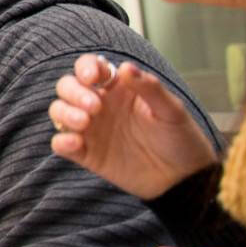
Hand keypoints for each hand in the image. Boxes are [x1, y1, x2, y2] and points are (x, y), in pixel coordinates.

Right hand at [48, 54, 217, 199]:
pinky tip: (75, 144)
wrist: (185, 179)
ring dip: (64, 113)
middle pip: (68, 87)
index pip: (91, 68)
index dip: (86, 67)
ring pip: (59, 112)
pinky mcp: (88, 155)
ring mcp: (92, 130)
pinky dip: (61, 142)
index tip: (94, 77)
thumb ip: (149, 88)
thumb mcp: (171, 110)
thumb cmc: (181, 138)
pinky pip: (62, 144)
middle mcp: (100, 105)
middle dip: (73, 92)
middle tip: (94, 107)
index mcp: (119, 88)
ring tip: (84, 123)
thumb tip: (125, 67)